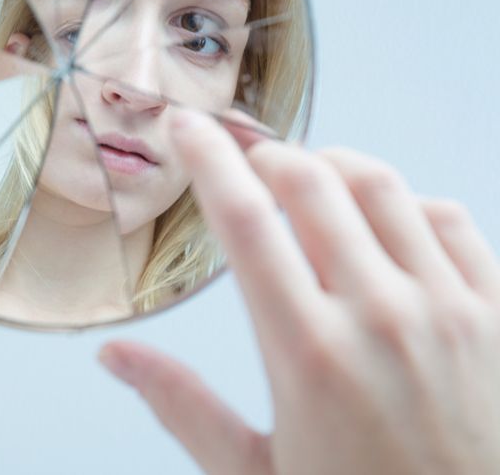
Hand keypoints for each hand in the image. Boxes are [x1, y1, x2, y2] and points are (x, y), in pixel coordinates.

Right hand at [99, 111, 499, 474]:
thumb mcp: (252, 473)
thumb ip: (181, 406)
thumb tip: (114, 356)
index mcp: (307, 353)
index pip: (243, 221)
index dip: (207, 158)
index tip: (186, 127)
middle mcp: (380, 316)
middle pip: (312, 183)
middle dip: (266, 153)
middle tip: (242, 155)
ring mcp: (449, 310)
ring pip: (383, 187)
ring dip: (333, 165)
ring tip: (307, 177)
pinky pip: (452, 219)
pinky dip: (407, 200)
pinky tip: (385, 218)